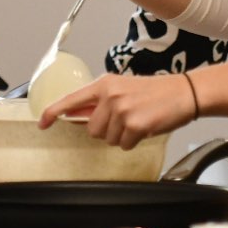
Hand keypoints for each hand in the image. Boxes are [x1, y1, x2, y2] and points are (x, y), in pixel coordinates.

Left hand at [38, 73, 195, 148]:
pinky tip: (146, 127)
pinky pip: (123, 144)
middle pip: (92, 129)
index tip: (42, 123)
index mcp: (105, 84)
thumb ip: (100, 101)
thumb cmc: (156, 92)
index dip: (54, 113)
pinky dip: (134, 141)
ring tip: (138, 120)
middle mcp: (110, 95)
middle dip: (106, 130)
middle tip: (126, 119)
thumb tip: (77, 115)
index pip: (72, 99)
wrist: (184, 92)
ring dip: (122, 136)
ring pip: (108, 139)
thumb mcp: (124, 89)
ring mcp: (121, 110)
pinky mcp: (134, 124)